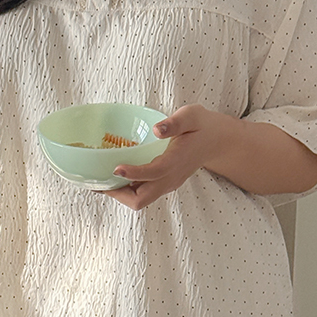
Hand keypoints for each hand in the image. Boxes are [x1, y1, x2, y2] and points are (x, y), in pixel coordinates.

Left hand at [102, 104, 227, 210]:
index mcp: (176, 162)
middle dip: (118, 195)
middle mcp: (170, 179)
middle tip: (98, 182)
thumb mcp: (192, 116)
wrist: (218, 142)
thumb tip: (157, 129)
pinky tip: (114, 177)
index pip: (153, 173)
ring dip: (120, 195)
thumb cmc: (203, 126)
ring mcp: (167, 184)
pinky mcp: (164, 184)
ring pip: (140, 201)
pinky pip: (143, 194)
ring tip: (100, 181)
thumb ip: (175, 122)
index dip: (133, 173)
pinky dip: (126, 190)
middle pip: (141, 200)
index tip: (115, 168)